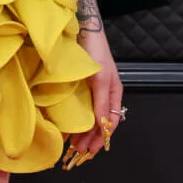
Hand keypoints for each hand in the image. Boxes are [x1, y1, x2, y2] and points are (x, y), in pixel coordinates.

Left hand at [65, 27, 123, 165]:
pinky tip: (68, 125)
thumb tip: (102, 126)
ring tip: (73, 144)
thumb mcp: (100, 80)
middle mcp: (105, 94)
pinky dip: (76, 118)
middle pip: (100, 122)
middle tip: (78, 151)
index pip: (111, 122)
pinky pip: (81, 107)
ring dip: (82, 131)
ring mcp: (93, 90)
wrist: (84, 31)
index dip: (103, 137)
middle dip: (90, 137)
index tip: (92, 150)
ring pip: (89, 116)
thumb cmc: (96, 54)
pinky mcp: (81, 85)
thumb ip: (102, 103)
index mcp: (114, 93)